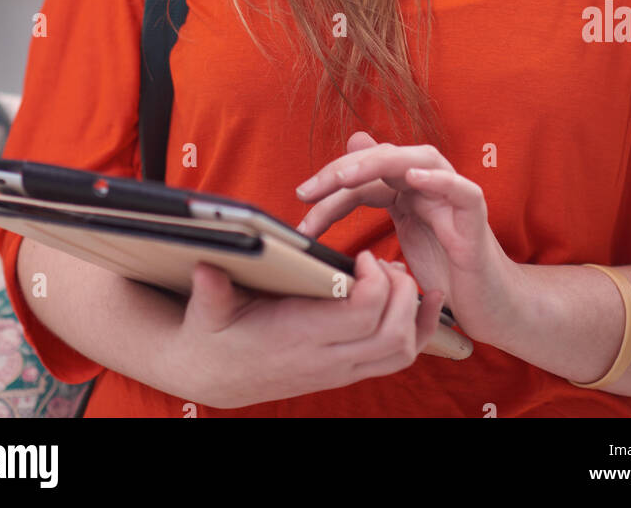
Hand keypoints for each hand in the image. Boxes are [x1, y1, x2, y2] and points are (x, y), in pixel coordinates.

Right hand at [161, 249, 445, 408]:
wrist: (216, 376)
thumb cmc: (215, 337)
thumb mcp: (207, 312)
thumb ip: (210, 290)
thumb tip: (205, 267)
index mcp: (299, 336)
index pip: (361, 316)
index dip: (374, 282)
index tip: (361, 255)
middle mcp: (328, 358)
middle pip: (393, 334)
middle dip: (402, 292)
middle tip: (382, 261)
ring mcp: (341, 368)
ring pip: (402, 350)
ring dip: (413, 311)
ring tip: (396, 276)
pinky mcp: (347, 369)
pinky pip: (398, 357)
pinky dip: (420, 330)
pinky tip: (425, 302)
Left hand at [295, 132, 519, 344]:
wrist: (484, 301)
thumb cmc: (442, 268)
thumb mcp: (396, 238)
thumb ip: (370, 202)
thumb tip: (341, 163)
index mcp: (405, 187)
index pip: (362, 174)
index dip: (329, 184)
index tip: (299, 201)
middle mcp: (427, 182)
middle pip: (382, 159)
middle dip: (342, 171)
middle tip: (308, 191)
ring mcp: (452, 194)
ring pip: (416, 160)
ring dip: (380, 162)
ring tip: (347, 176)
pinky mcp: (475, 214)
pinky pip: (461, 189)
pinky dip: (439, 179)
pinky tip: (414, 177)